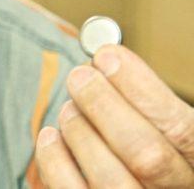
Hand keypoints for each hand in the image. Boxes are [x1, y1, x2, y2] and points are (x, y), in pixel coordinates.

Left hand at [35, 44, 193, 187]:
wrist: (141, 185)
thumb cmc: (149, 146)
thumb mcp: (163, 123)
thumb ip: (145, 99)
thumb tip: (105, 56)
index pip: (182, 129)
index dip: (141, 90)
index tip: (106, 56)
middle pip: (146, 155)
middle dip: (104, 106)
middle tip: (79, 76)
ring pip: (111, 179)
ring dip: (81, 131)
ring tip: (69, 108)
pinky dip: (55, 161)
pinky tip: (52, 136)